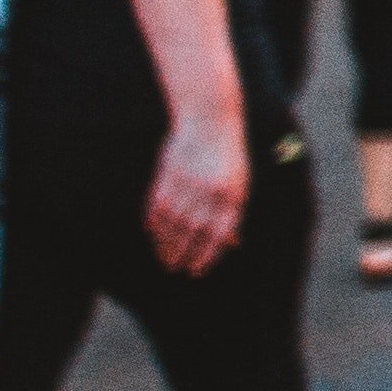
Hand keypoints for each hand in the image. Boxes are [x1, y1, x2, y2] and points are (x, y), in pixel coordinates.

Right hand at [147, 113, 250, 275]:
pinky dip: (154, 220)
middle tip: (174, 268)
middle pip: (193, 230)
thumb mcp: (238, 182)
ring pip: (173, 220)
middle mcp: (210, 191)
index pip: (218, 233)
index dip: (207, 254)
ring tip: (163, 257)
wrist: (210, 120)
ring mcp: (188, 182)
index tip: (197, 270)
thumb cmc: (227, 156)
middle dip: (183, 253)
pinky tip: (152, 233)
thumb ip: (232, 211)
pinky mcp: (170, 173)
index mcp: (232, 194)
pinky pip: (159, 203)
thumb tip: (230, 242)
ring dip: (167, 241)